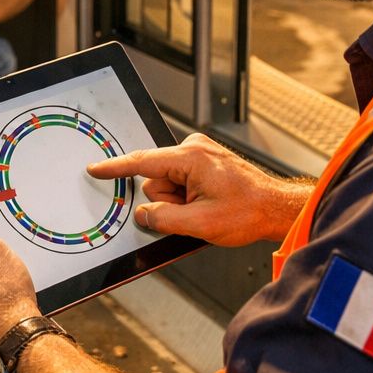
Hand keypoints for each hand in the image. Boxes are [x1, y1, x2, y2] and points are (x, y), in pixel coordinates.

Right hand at [86, 133, 311, 245]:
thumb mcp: (200, 224)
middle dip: (167, 201)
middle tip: (194, 213)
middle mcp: (194, 149)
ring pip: (167, 184)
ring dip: (179, 202)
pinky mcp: (205, 162)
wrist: (277, 208)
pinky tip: (208, 204)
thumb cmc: (248, 212)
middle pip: (155, 179)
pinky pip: (180, 182)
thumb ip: (163, 219)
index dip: (115, 168)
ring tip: (206, 209)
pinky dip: (187, 197)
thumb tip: (143, 215)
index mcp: (190, 157)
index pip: (141, 162)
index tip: (95, 169)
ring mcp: (200, 154)